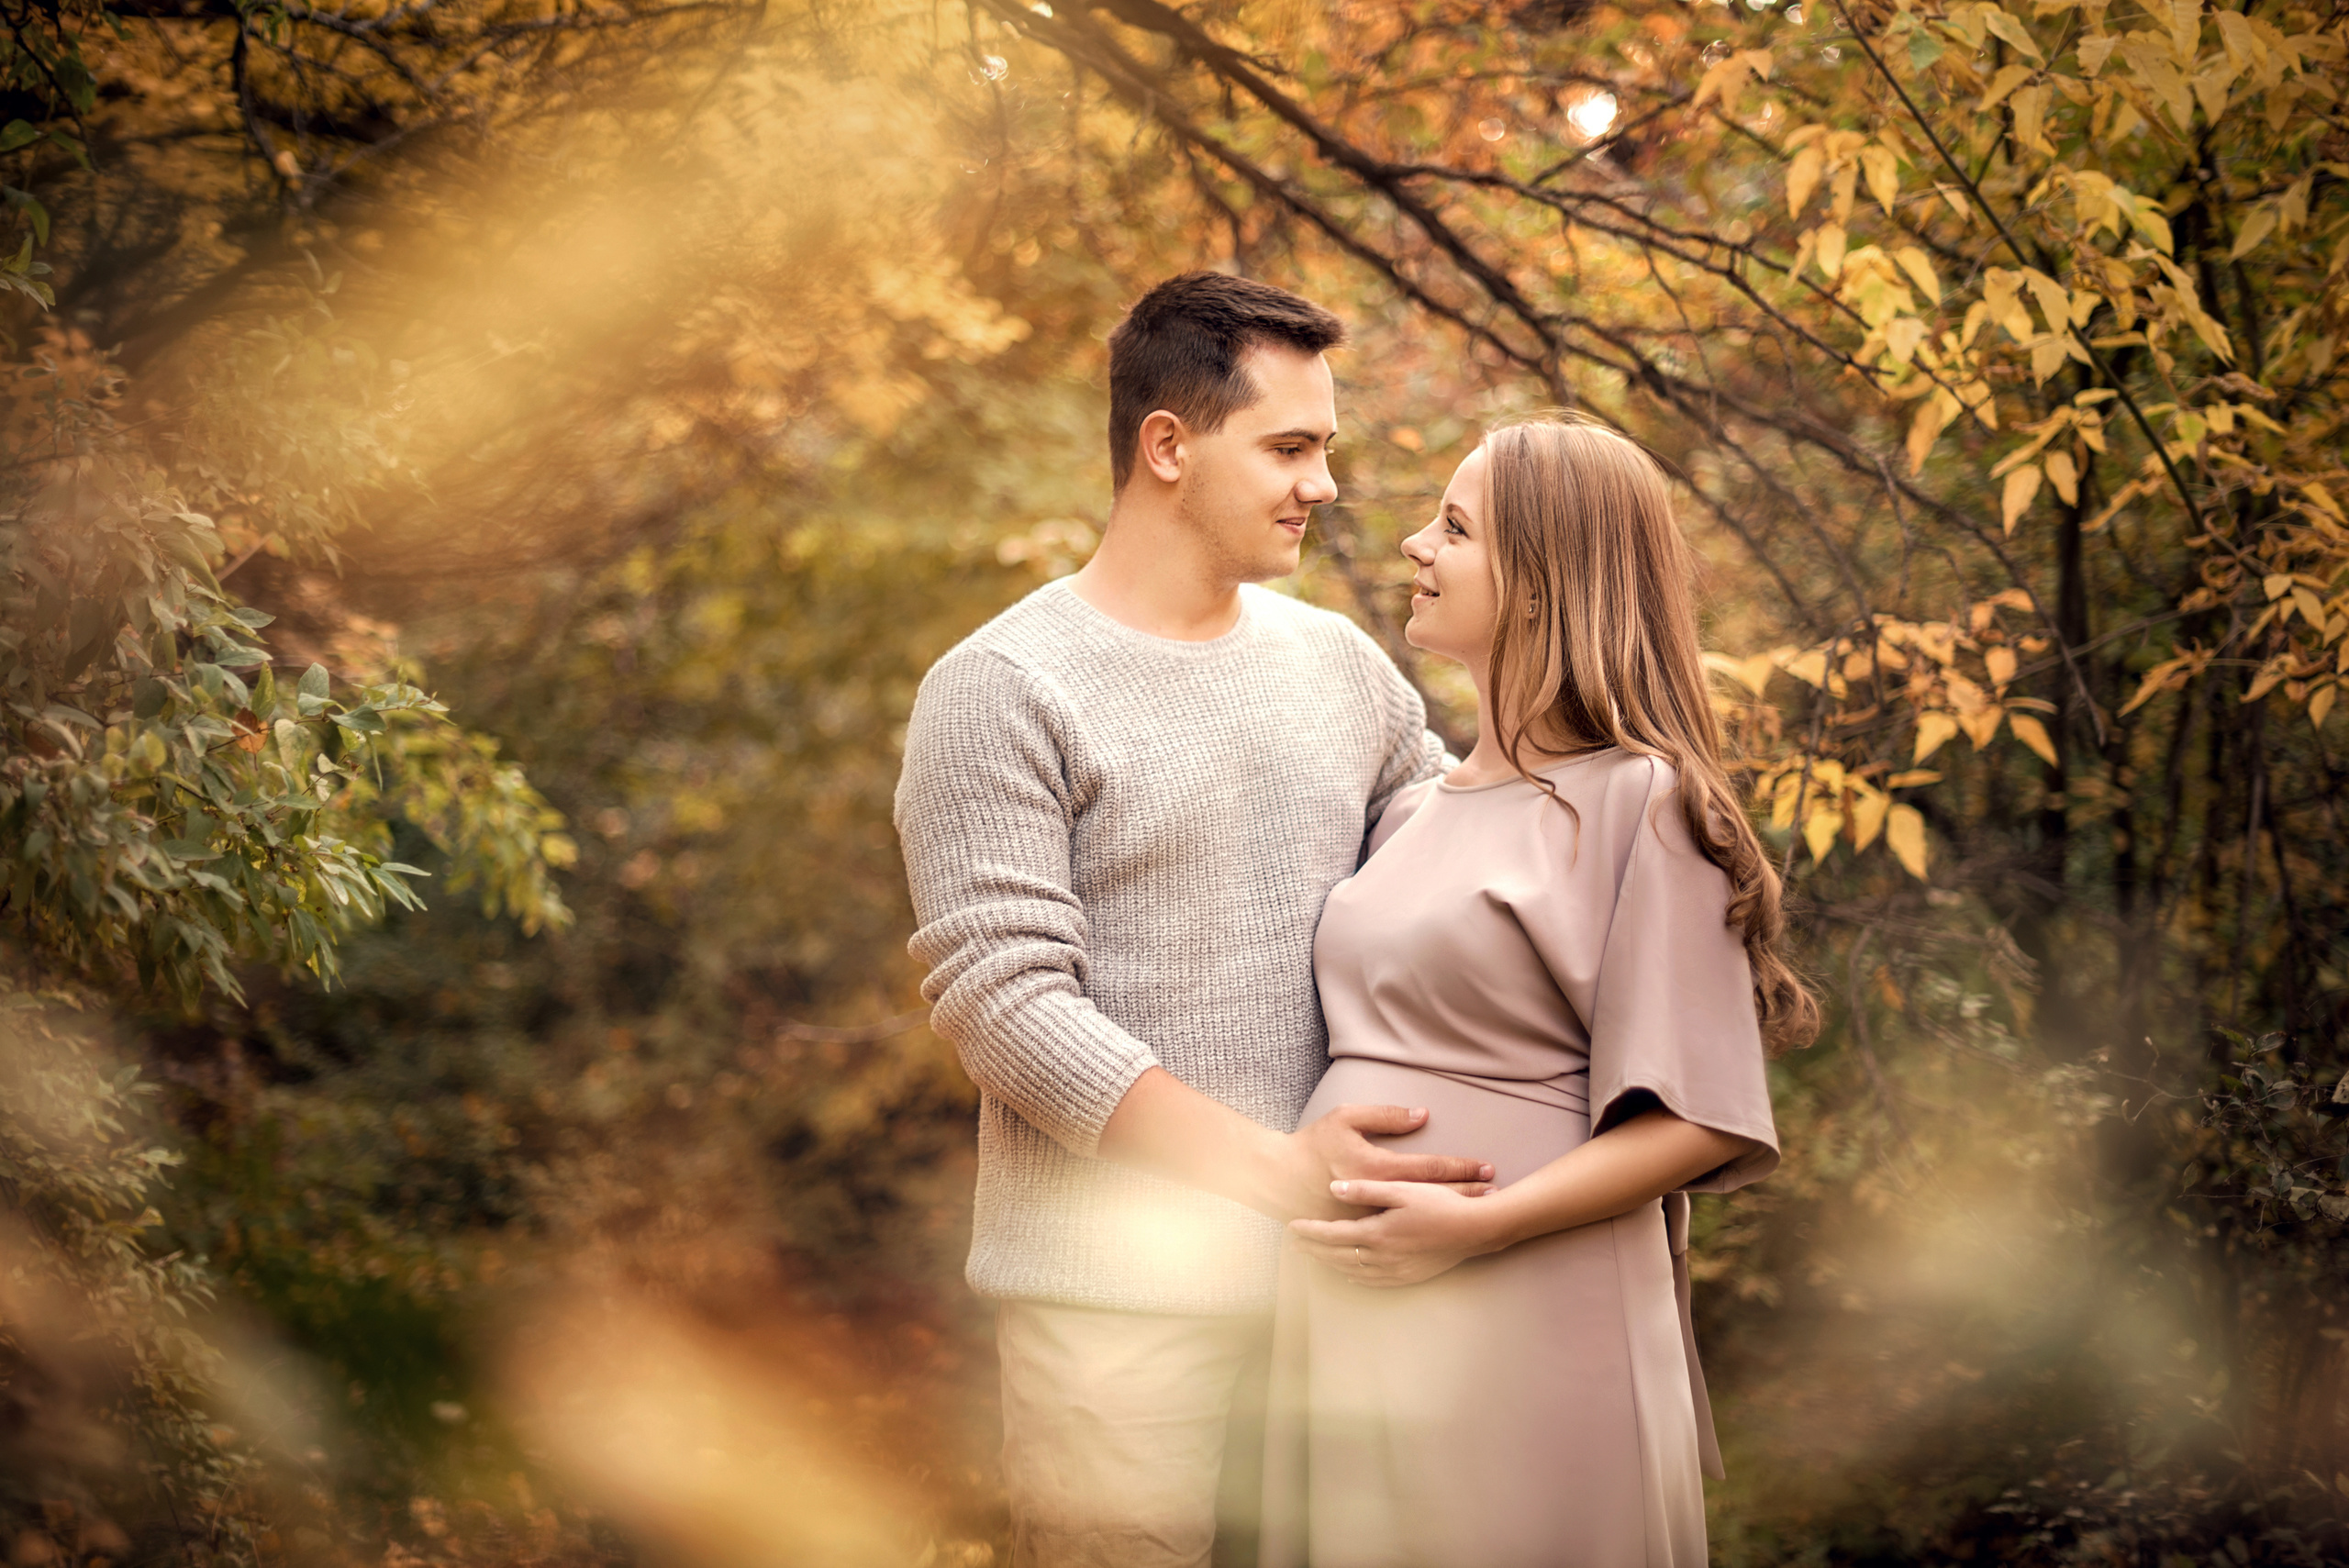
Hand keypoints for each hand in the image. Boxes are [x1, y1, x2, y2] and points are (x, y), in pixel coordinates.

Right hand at [1275, 1104, 1493, 1219]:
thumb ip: (1385, 1116)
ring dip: (1449, 1217)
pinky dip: (1422, 1238)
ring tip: (1478, 1216)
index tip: (1486, 1167)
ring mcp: (1366, 1222)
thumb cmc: (1312, 1144)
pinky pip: (1398, 1238)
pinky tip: (1439, 1239)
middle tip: (1494, 1193)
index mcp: (1375, 1169)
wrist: (1275, 1177)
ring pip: (1419, 1222)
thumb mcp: (1346, 1118)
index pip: (1429, 1168)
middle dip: (1466, 1194)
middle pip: (1432, 1198)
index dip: (1460, 1168)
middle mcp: (1376, 1200)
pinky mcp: (1357, 1236)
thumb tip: (1422, 1115)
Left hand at [1288, 1177, 1508, 1286]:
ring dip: (1330, 1263)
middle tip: (1293, 1245)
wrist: (1475, 1230)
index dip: (1310, 1231)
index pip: (1333, 1234)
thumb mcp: (1402, 1189)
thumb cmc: (1440, 1205)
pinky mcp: (1408, 1276)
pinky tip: (1349, 1273)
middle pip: (1337, 1255)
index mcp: (1377, 1233)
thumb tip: (1334, 1188)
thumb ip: (1366, 1190)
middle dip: (1313, 1250)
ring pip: (1352, 1270)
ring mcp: (1396, 1270)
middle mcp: (1382, 1257)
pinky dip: (1355, 1276)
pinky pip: (1372, 1281)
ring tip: (1314, 1257)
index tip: (1291, 1227)